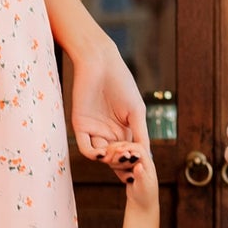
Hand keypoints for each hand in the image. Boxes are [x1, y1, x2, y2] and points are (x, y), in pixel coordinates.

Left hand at [69, 42, 146, 158]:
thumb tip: (146, 157)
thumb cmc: (122, 83)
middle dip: (123, 164)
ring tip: (119, 154)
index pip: (129, 155)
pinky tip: (104, 153)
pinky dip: (94, 155)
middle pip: (115, 159)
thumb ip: (140, 134)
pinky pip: (86, 148)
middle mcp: (108, 133)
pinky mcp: (80, 125)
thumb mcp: (136, 112)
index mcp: (124, 130)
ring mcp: (94, 130)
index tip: (141, 165)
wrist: (100, 63)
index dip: (134, 163)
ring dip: (111, 160)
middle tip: (130, 160)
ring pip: (102, 157)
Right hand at [102, 139, 158, 213]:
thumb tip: (138, 166)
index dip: (128, 147)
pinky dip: (111, 158)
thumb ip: (141, 176)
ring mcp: (133, 162)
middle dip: (117, 148)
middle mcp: (141, 159)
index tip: (117, 150)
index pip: (138, 148)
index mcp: (148, 162)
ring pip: (122, 151)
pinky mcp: (126, 165)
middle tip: (106, 152)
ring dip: (113, 152)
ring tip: (104, 157)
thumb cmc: (145, 196)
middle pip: (129, 146)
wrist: (142, 203)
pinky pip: (117, 157)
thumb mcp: (143, 187)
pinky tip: (104, 160)